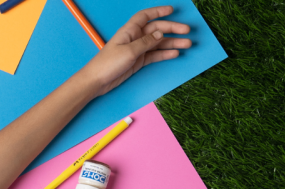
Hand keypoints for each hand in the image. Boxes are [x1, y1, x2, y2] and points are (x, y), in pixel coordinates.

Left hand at [78, 6, 192, 95]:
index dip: (158, 11)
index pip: (145, 16)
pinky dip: (165, 54)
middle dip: (172, 29)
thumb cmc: (107, 63)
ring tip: (187, 44)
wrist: (97, 81)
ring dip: (172, 43)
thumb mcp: (129, 51)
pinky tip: (175, 53)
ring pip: (158, 43)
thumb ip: (145, 42)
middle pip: (156, 29)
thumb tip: (159, 34)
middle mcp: (134, 38)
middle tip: (187, 31)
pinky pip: (154, 55)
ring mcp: (137, 50)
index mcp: (129, 31)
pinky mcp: (138, 61)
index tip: (172, 10)